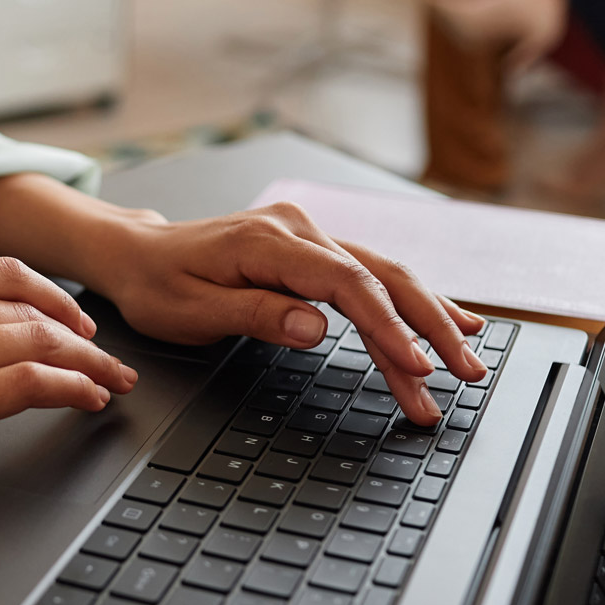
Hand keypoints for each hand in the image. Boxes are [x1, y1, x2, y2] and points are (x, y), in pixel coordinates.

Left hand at [0, 177, 486, 425]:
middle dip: (430, 327)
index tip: (417, 366)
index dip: (388, 327)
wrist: (138, 253)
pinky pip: (371, 279)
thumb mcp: (193, 308)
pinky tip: (446, 319)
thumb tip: (318, 327)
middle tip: (466, 373)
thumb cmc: (156, 283)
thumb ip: (257, 313)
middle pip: (383, 278)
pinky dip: (409, 304)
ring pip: (386, 280)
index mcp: (270, 241)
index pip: (348, 284)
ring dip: (428, 322)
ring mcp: (310, 239)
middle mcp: (300, 231)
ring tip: (466, 362)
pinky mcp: (312, 255)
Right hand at [0, 257, 135, 527]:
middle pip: (29, 309)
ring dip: (89, 363)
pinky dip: (70, 389)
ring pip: (38, 342)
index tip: (78, 322)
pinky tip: (89, 398)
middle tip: (111, 357)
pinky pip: (28, 385)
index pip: (2, 274)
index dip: (54, 297)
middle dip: (83, 336)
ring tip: (113, 381)